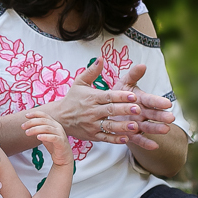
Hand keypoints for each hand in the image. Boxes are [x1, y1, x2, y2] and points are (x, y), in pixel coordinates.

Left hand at [22, 110, 73, 166]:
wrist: (63, 157)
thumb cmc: (53, 145)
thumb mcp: (44, 135)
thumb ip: (38, 130)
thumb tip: (28, 125)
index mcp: (54, 123)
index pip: (44, 115)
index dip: (35, 114)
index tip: (26, 115)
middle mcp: (58, 127)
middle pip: (43, 121)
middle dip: (32, 122)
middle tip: (23, 127)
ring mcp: (60, 134)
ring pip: (47, 128)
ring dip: (35, 129)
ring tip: (27, 133)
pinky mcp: (61, 142)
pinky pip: (53, 137)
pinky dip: (45, 136)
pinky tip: (38, 137)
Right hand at [52, 60, 173, 149]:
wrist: (58, 118)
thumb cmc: (72, 99)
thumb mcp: (79, 83)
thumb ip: (92, 71)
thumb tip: (101, 58)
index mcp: (91, 97)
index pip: (108, 96)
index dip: (121, 96)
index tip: (133, 95)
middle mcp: (92, 111)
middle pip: (110, 110)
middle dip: (124, 110)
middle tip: (138, 109)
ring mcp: (92, 124)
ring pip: (109, 126)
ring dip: (122, 127)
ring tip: (135, 126)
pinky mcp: (92, 135)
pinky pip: (105, 138)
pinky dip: (114, 139)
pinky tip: (126, 139)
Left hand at [107, 63, 175, 150]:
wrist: (108, 110)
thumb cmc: (119, 95)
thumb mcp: (124, 83)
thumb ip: (133, 75)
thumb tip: (142, 65)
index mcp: (141, 99)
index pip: (151, 100)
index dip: (158, 102)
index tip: (168, 103)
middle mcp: (142, 112)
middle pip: (153, 114)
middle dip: (162, 116)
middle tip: (171, 118)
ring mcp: (138, 124)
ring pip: (149, 127)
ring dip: (157, 129)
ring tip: (166, 130)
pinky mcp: (132, 134)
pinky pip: (139, 139)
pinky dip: (147, 143)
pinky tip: (155, 146)